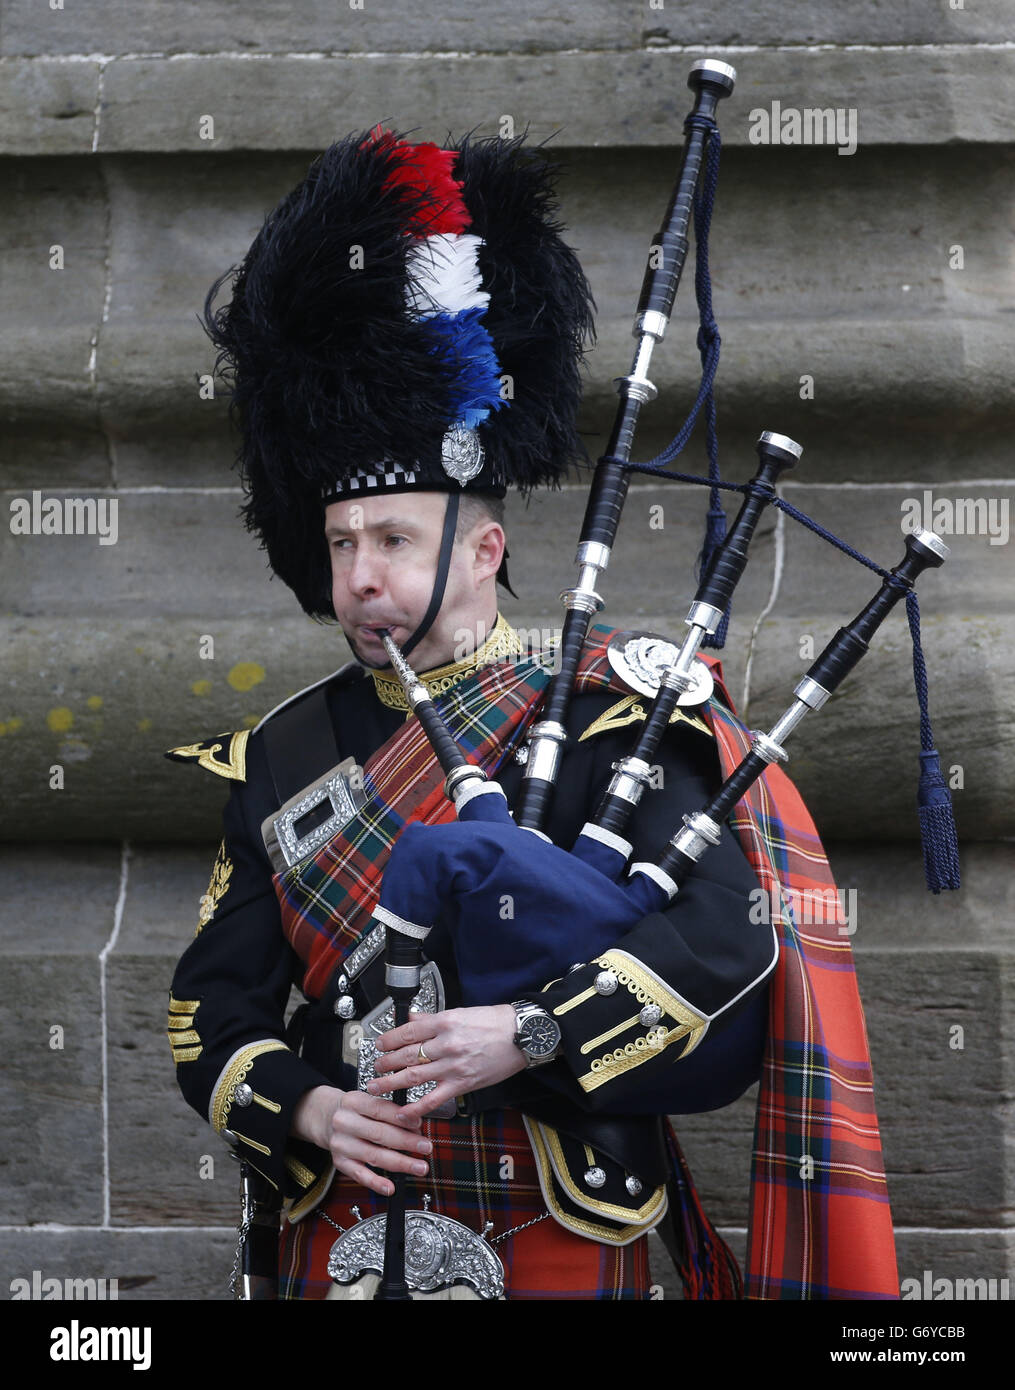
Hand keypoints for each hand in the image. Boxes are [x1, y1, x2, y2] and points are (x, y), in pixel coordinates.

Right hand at [290, 1084, 432, 1197]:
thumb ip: (389, 1110)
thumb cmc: (355, 1110)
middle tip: (426, 1147)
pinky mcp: (339, 1162)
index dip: (402, 1118)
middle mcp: (345, 1122)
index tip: (420, 1124)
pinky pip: (359, 1175)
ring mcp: (341, 1144)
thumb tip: (416, 1124)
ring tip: (420, 1167)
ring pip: (374, 1156)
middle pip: (379, 1134)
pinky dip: (376, 1182)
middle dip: (407, 1142)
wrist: (325, 1118)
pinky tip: (390, 1187)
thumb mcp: (368, 1101)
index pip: (380, 1110)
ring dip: (400, 1163)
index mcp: (353, 1102)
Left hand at [368, 1005, 525, 1116]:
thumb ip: (432, 1019)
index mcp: (444, 1022)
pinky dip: (416, 1107)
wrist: (521, 1036)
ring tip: (377, 1086)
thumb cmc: (494, 1023)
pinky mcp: (462, 1083)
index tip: (379, 1045)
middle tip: (375, 1067)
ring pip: (414, 1076)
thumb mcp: (460, 1013)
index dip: (388, 1040)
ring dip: (392, 1082)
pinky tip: (403, 1112)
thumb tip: (411, 1019)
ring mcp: (453, 1065)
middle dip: (386, 1062)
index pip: (407, 1032)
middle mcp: (446, 1044)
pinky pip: (434, 1099)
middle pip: (406, 1055)